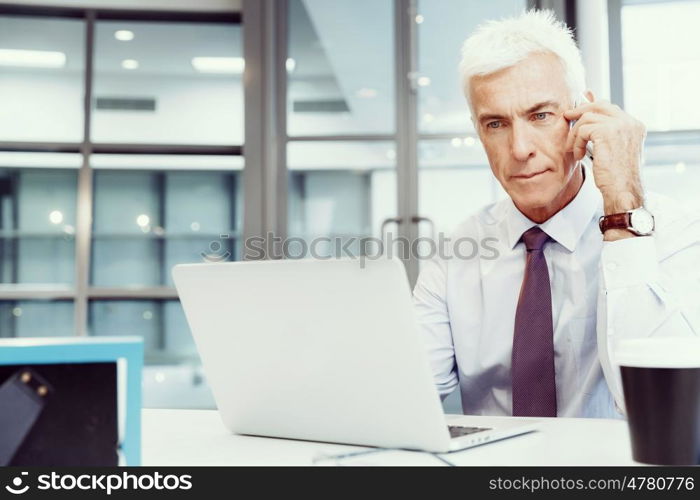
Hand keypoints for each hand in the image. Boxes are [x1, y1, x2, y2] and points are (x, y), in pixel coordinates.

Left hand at [564, 93, 645, 219]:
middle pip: (599, 106)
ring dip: (575, 134)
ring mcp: (620, 125)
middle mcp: (630, 122)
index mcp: (635, 126)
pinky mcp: (606, 132)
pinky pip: (582, 130)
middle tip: (567, 117)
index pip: (610, 108)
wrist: (622, 190)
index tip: (577, 114)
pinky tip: (579, 155)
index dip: (591, 108)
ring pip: (586, 118)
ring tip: (574, 149)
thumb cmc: (617, 177)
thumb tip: (591, 120)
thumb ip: (606, 134)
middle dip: (579, 111)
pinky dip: (576, 143)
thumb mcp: (614, 151)